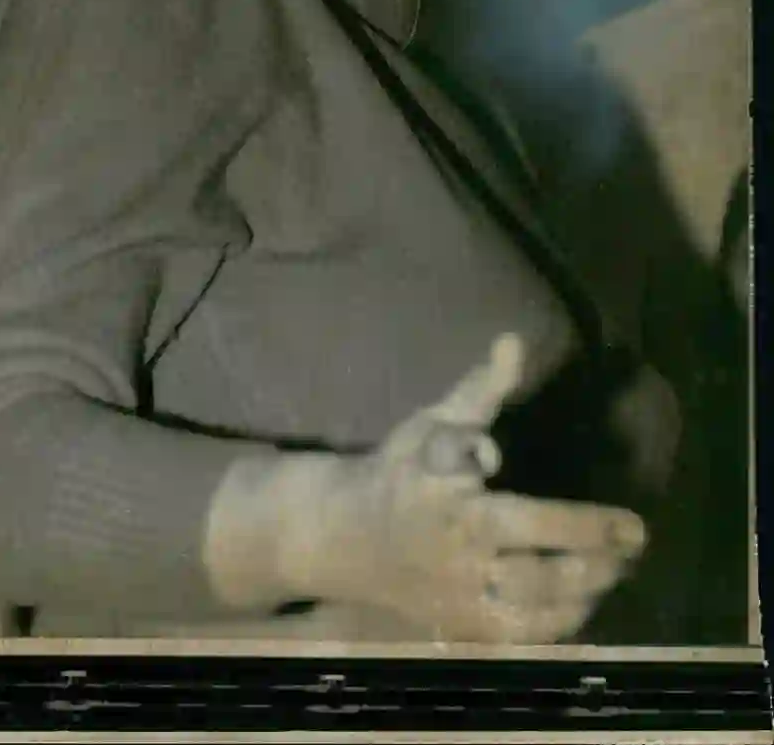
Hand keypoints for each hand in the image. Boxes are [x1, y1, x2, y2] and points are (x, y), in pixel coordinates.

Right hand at [285, 335, 647, 642]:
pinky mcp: (461, 628)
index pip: (525, 515)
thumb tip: (514, 341)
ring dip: (588, 591)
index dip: (580, 522)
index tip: (628, 523)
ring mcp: (459, 599)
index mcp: (449, 499)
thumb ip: (481, 389)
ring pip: (537, 610)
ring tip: (619, 567)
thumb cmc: (399, 470)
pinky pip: (521, 636)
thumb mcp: (432, 421)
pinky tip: (584, 600)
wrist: (343, 535)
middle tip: (634, 539)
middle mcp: (457, 554)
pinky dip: (561, 623)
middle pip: (540, 570)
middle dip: (595, 557)